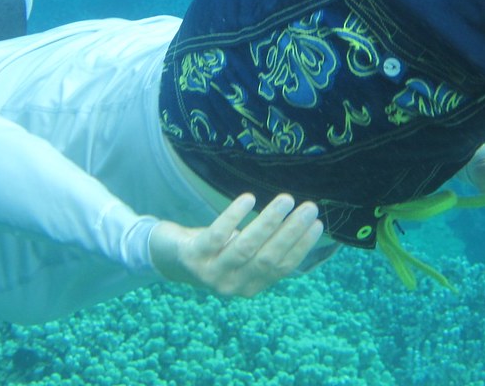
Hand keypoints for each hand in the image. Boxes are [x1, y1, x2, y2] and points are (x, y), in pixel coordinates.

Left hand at [148, 193, 323, 296]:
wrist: (166, 257)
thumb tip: (304, 226)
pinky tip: (248, 198)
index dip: (301, 247)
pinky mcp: (192, 257)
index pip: (282, 268)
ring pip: (246, 248)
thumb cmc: (213, 251)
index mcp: (250, 286)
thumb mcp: (241, 255)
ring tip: (287, 199)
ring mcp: (210, 273)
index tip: (318, 223)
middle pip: (268, 258)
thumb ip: (266, 250)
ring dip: (269, 222)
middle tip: (309, 207)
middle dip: (291, 232)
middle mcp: (232, 285)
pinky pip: (217, 235)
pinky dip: (234, 216)